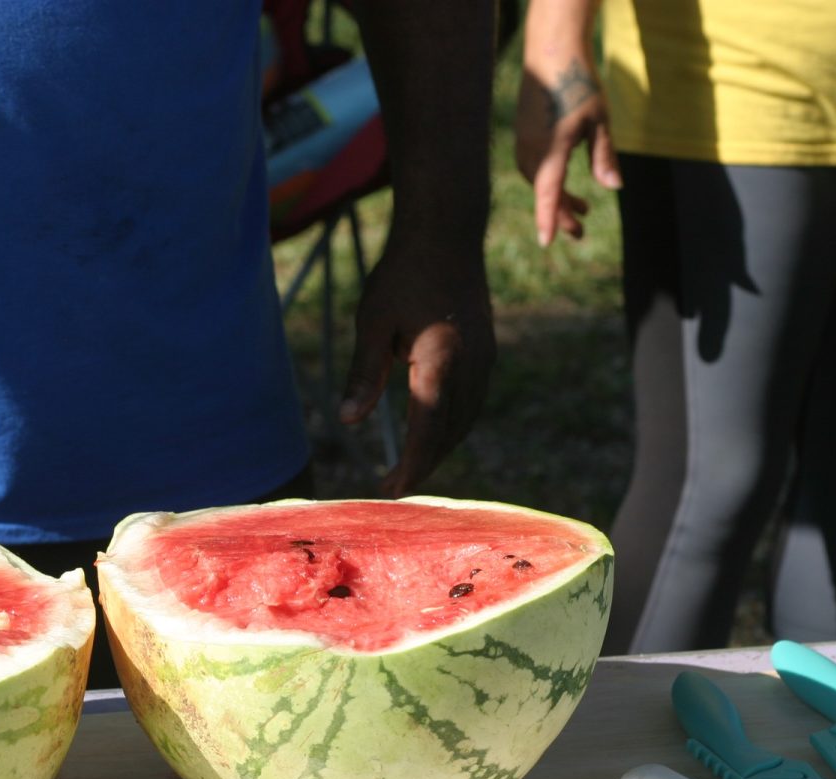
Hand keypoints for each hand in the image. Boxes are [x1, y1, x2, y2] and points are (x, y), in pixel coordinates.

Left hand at [340, 232, 495, 497]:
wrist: (447, 232)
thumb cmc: (402, 273)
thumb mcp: (372, 322)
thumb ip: (364, 374)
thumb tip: (347, 422)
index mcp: (441, 360)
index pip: (427, 429)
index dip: (411, 465)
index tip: (391, 489)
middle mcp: (471, 365)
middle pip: (450, 433)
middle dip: (425, 464)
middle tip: (396, 486)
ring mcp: (485, 359)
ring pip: (466, 420)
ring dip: (441, 448)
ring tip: (412, 465)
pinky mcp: (488, 351)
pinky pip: (473, 402)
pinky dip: (453, 425)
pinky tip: (434, 431)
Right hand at [514, 35, 617, 245]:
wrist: (551, 51)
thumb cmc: (579, 83)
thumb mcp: (600, 122)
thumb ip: (604, 156)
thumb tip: (614, 187)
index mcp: (552, 149)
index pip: (547, 193)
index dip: (548, 219)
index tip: (547, 243)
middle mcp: (532, 149)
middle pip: (545, 191)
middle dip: (562, 213)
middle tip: (581, 233)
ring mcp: (525, 141)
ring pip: (539, 180)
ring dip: (558, 196)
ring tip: (583, 209)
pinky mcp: (524, 133)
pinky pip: (535, 166)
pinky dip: (549, 179)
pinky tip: (564, 179)